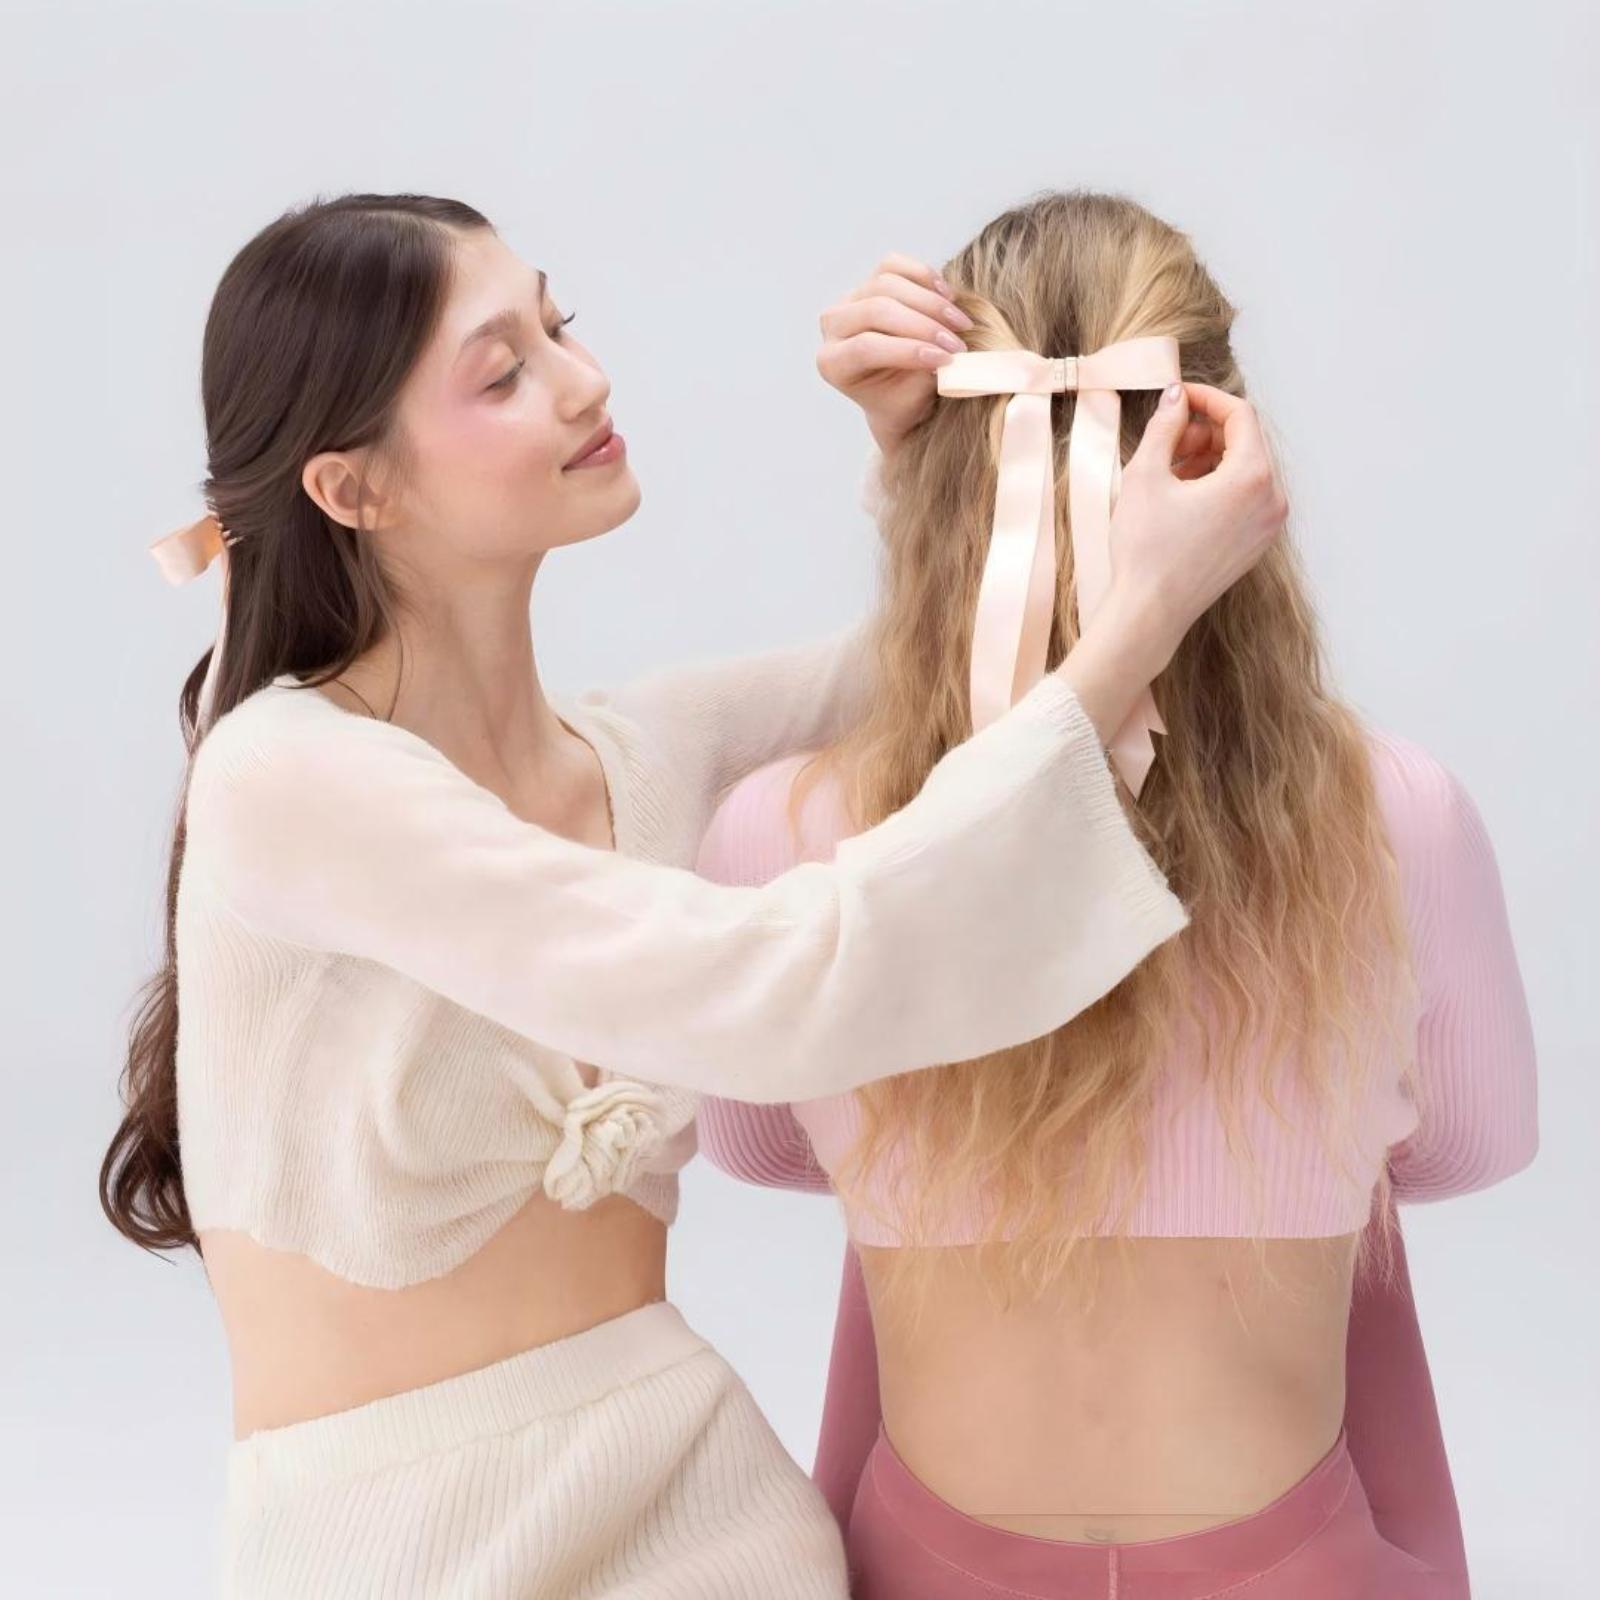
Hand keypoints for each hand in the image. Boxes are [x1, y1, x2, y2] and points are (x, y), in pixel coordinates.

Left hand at [816, 254, 972, 454]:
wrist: (899, 389)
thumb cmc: (902, 399)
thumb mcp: (911, 399)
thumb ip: (924, 376)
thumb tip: (949, 353)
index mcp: (832, 363)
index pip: (866, 348)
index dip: (909, 351)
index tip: (947, 360)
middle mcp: (833, 326)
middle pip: (877, 310)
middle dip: (924, 325)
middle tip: (958, 344)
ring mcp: (849, 299)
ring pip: (887, 283)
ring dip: (931, 303)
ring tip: (960, 324)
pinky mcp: (869, 280)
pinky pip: (894, 265)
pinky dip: (924, 275)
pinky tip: (948, 296)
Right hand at [1100, 382, 1287, 675]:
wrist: (1150, 612)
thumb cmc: (1146, 549)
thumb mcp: (1146, 475)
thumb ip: (1165, 426)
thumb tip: (1176, 396)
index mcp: (1252, 477)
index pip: (1240, 415)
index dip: (1207, 398)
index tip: (1178, 398)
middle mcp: (1272, 499)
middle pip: (1246, 441)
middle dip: (1207, 431)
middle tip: (1167, 441)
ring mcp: (1268, 525)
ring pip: (1246, 470)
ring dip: (1211, 459)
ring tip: (1170, 472)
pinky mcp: (1257, 544)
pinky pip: (1246, 498)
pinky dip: (1219, 486)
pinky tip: (1182, 498)